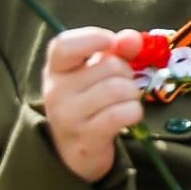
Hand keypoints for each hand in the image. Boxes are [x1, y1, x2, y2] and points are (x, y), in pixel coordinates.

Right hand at [40, 28, 144, 182]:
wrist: (77, 151)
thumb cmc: (89, 103)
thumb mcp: (97, 72)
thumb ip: (117, 51)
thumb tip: (131, 38)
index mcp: (56, 69)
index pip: (64, 45)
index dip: (92, 38)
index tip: (110, 42)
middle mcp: (56, 91)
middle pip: (109, 66)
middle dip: (126, 74)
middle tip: (121, 86)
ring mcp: (69, 116)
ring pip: (119, 89)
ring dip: (132, 94)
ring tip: (124, 101)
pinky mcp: (86, 137)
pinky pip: (122, 113)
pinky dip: (134, 112)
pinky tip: (128, 116)